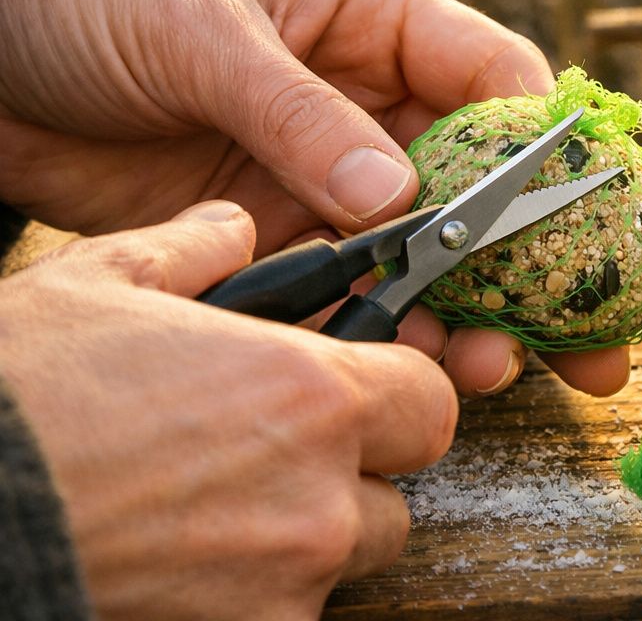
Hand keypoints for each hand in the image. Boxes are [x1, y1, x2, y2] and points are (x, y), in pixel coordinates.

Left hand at [0, 0, 628, 396]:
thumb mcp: (200, 31)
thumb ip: (298, 114)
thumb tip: (398, 200)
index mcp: (372, 19)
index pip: (494, 78)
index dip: (546, 149)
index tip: (584, 222)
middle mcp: (366, 100)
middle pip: (480, 186)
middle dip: (534, 260)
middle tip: (586, 337)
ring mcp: (320, 172)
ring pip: (421, 251)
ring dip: (463, 310)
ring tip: (491, 370)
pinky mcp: (269, 232)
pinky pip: (341, 287)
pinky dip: (372, 329)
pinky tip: (399, 366)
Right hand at [0, 203, 454, 618]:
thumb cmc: (20, 396)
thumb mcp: (98, 283)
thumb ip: (195, 247)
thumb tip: (232, 228)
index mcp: (312, 395)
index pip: (430, 399)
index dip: (396, 389)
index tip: (354, 387)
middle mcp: (320, 497)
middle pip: (396, 489)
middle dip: (354, 468)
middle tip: (277, 448)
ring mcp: (285, 581)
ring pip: (341, 555)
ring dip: (303, 532)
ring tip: (216, 502)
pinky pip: (284, 606)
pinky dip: (252, 586)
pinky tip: (184, 551)